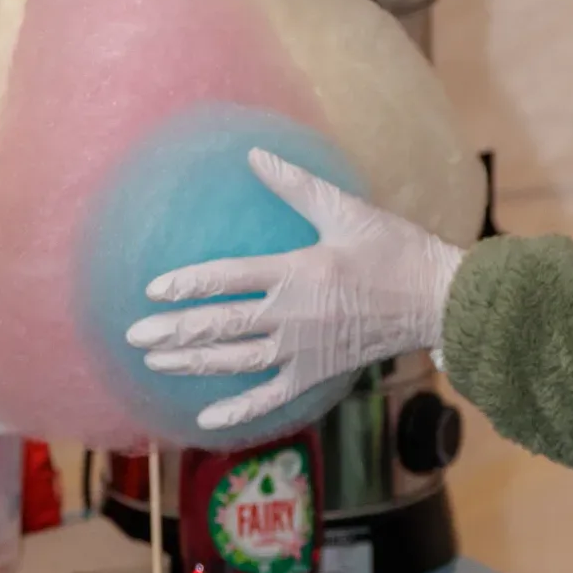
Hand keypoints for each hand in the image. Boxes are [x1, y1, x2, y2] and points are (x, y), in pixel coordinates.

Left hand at [125, 149, 465, 432]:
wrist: (438, 301)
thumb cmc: (396, 250)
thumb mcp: (346, 210)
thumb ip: (296, 185)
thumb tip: (255, 155)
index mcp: (296, 272)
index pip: (227, 279)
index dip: (187, 285)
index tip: (153, 290)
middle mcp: (291, 315)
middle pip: (220, 326)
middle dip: (173, 332)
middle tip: (134, 335)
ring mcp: (302, 349)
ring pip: (236, 362)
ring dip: (192, 364)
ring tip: (155, 362)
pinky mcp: (316, 372)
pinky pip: (271, 397)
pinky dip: (239, 410)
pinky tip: (205, 418)